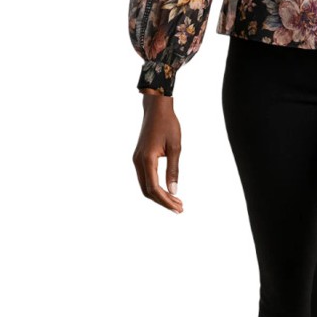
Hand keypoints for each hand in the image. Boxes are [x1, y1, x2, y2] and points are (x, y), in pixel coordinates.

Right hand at [132, 91, 183, 213]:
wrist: (156, 108)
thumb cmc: (168, 125)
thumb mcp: (175, 147)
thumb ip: (173, 170)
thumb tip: (174, 191)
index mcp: (147, 159)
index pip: (154, 188)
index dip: (166, 201)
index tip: (178, 208)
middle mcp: (138, 162)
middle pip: (147, 191)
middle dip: (163, 201)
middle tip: (180, 208)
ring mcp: (137, 160)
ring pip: (145, 186)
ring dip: (159, 196)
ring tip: (176, 201)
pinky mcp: (139, 158)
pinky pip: (145, 178)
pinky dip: (155, 187)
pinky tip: (167, 190)